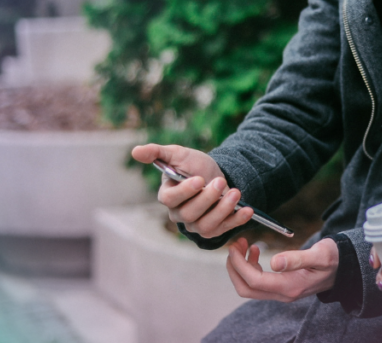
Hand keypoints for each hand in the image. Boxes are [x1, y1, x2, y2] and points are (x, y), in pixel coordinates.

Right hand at [132, 143, 252, 238]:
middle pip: (189, 214)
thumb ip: (157, 152)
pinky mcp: (214, 229)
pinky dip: (237, 220)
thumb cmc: (193, 165)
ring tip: (235, 192)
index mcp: (168, 196)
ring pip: (206, 225)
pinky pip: (225, 229)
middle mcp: (180, 214)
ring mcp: (197, 224)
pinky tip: (247, 210)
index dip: (184, 192)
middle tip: (219, 182)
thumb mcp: (178, 154)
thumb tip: (134, 151)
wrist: (216, 173)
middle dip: (207, 198)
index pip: (170, 199)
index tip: (199, 180)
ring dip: (223, 210)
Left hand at [225, 237, 338, 301]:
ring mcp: (281, 292)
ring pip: (249, 287)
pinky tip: (255, 251)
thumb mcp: (320, 254)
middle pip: (246, 289)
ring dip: (240, 267)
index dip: (240, 264)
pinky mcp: (281, 287)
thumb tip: (274, 262)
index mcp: (290, 287)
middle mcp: (283, 294)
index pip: (254, 281)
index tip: (235, 246)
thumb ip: (298, 259)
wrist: (344, 267)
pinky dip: (249, 267)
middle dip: (234, 268)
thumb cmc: (333, 258)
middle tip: (234, 245)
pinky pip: (257, 282)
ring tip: (244, 244)